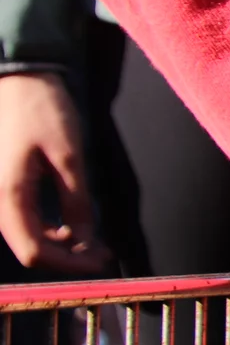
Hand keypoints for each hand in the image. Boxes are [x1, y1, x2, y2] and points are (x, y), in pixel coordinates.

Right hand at [0, 72, 107, 272]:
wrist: (21, 81)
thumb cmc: (43, 112)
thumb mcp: (69, 156)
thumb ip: (76, 200)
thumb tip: (86, 239)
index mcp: (8, 195)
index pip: (34, 251)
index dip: (69, 263)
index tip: (101, 263)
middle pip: (30, 248)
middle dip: (68, 257)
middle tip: (105, 255)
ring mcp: (1, 195)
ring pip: (28, 236)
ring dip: (62, 245)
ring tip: (97, 244)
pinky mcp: (8, 188)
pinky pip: (27, 220)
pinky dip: (53, 229)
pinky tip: (77, 228)